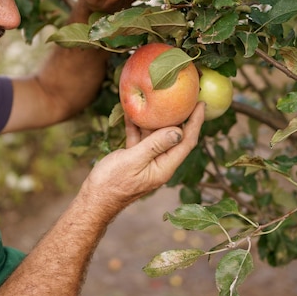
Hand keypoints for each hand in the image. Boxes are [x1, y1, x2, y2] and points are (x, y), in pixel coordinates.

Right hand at [81, 102, 204, 215]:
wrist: (94, 199)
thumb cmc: (112, 183)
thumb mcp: (133, 161)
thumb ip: (154, 145)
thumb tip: (178, 131)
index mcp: (164, 167)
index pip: (186, 142)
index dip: (195, 122)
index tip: (201, 104)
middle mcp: (159, 163)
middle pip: (175, 136)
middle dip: (180, 116)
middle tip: (185, 96)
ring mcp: (147, 160)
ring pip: (156, 135)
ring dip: (155, 118)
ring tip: (159, 98)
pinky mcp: (134, 158)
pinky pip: (140, 138)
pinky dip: (137, 125)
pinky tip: (132, 110)